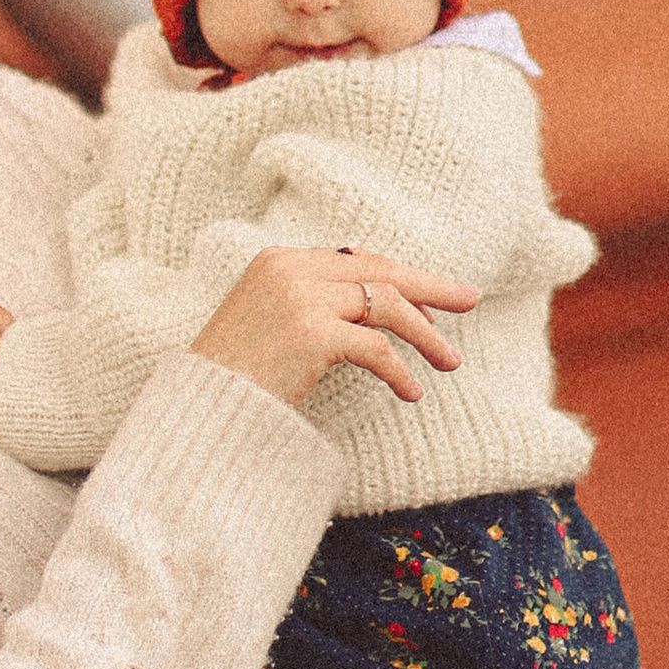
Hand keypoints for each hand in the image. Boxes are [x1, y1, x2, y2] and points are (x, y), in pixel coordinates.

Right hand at [189, 244, 479, 409]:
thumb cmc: (232, 378)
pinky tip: (412, 392)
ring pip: (387, 304)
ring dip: (426, 334)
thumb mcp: (268, 325)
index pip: (355, 257)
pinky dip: (400, 371)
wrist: (197, 410)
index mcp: (279, 260)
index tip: (432, 295)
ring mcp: (300, 298)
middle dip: (430, 286)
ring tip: (450, 362)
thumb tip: (374, 308)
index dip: (399, 275)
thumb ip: (310, 305)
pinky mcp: (311, 333)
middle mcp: (290, 269)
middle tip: (470, 300)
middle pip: (379, 270)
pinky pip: (376, 348)